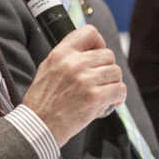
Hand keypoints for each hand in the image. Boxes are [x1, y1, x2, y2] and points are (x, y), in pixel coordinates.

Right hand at [20, 25, 125, 145]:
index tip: (98, 53)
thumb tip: (91, 50)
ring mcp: (85, 80)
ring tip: (105, 93)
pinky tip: (111, 102)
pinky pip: (119, 89)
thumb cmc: (42, 102)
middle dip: (107, 68)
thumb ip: (67, 57)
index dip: (99, 42)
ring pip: (116, 72)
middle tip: (101, 81)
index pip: (89, 32)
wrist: (39, 126)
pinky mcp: (95, 97)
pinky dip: (119, 96)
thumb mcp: (48, 68)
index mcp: (61, 54)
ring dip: (114, 83)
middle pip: (108, 55)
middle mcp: (74, 63)